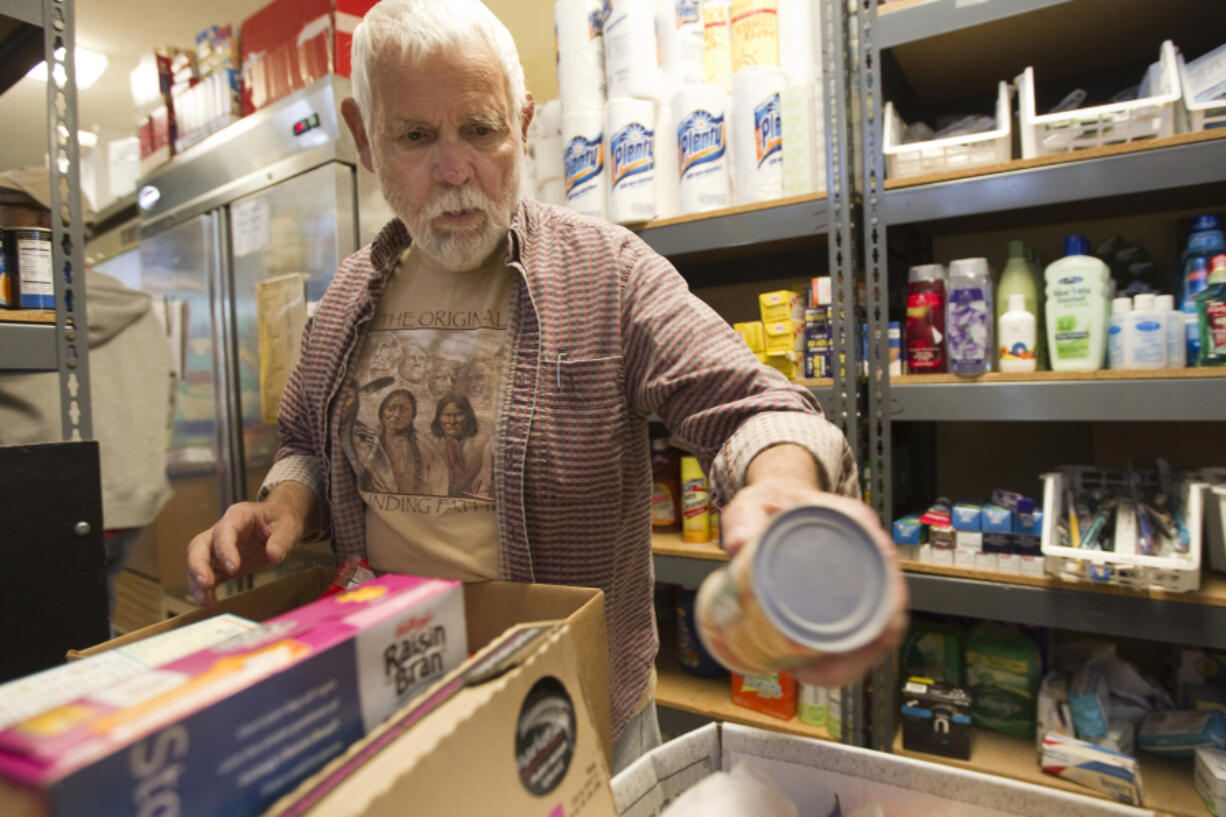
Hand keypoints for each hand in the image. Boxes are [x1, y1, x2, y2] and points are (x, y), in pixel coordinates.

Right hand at [185, 483, 312, 606]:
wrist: (278, 522)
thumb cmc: (281, 519)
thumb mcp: (288, 525)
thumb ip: (282, 540)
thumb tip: (274, 556)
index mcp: (238, 516)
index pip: (224, 531)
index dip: (225, 549)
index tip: (233, 568)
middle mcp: (221, 531)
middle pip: (199, 545)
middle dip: (198, 565)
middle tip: (205, 584)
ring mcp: (216, 548)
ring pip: (197, 562)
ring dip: (197, 582)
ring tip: (205, 601)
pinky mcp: (219, 564)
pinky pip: (206, 576)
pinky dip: (204, 590)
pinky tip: (209, 603)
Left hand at [721, 475, 908, 688]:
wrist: (777, 496)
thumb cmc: (771, 498)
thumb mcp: (753, 501)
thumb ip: (743, 519)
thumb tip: (736, 546)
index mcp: (855, 524)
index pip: (886, 567)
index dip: (889, 607)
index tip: (877, 637)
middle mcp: (866, 552)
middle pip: (885, 611)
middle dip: (861, 653)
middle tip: (815, 670)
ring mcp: (859, 577)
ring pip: (873, 629)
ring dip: (851, 662)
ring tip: (809, 675)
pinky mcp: (848, 595)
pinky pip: (859, 631)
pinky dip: (845, 657)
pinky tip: (818, 670)